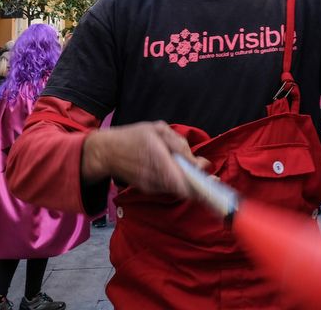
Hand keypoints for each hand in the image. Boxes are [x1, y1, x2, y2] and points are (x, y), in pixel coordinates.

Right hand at [81, 121, 209, 199]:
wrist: (106, 152)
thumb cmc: (133, 136)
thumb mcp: (158, 130)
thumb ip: (180, 145)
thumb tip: (201, 162)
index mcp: (160, 160)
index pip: (186, 184)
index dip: (203, 186)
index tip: (214, 180)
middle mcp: (156, 178)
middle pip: (185, 191)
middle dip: (201, 186)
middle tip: (211, 177)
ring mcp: (151, 187)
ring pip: (178, 190)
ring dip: (189, 182)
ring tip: (193, 169)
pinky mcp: (148, 190)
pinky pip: (168, 188)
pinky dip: (177, 181)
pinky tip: (177, 170)